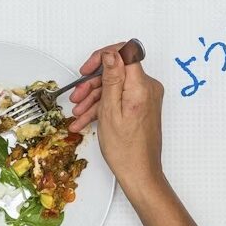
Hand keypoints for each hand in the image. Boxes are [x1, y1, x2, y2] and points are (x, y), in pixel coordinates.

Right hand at [67, 44, 165, 187]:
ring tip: (78, 113)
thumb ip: (111, 78)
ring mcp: (145, 97)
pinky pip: (119, 98)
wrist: (139, 173)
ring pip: (114, 87)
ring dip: (94, 98)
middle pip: (116, 71)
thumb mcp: (110, 110)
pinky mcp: (141, 106)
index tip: (88, 68)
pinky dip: (103, 106)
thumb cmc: (126, 149)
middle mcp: (147, 88)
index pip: (124, 53)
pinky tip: (86, 119)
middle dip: (93, 83)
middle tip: (78, 96)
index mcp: (141, 86)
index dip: (102, 56)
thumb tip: (111, 53)